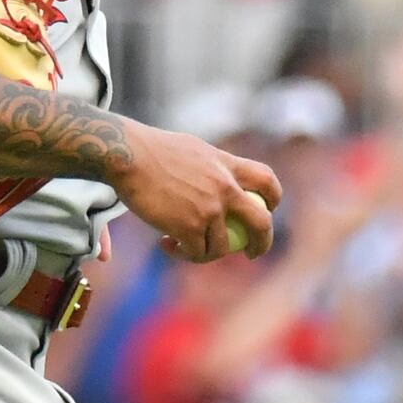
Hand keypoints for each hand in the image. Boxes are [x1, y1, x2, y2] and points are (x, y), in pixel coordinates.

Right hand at [114, 121, 281, 261]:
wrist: (128, 155)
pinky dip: (181, 253)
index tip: (268, 210)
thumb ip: (211, 166)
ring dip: (203, 253)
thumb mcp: (193, 149)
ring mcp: (209, 209)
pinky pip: (195, 253)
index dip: (273, 198)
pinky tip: (165, 244)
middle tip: (251, 253)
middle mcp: (225, 188)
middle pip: (261, 222)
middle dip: (262, 244)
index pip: (266, 180)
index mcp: (227, 165)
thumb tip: (216, 178)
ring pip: (221, 248)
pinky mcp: (189, 227)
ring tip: (180, 245)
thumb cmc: (151, 149)